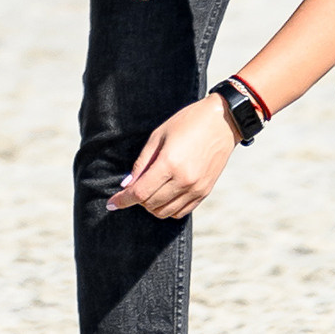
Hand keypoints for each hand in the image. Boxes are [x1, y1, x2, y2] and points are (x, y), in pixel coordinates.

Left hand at [106, 93, 239, 222]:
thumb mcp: (159, 135)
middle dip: (137, 200)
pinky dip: (167, 208)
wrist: (223, 122)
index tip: (111, 204)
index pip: (140, 192)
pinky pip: (180, 212)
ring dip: (151, 206)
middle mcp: (183, 180)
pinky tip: (164, 195)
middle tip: (134, 187)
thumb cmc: (188, 122)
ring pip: (164, 212)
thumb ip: (142, 162)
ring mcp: (196, 188)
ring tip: (149, 190)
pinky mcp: (205, 192)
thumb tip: (127, 185)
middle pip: (150, 204)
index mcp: (169, 163)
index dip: (122, 200)